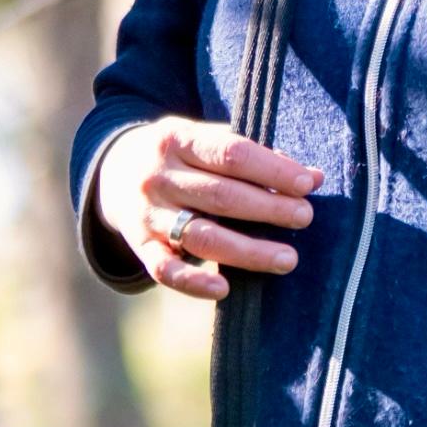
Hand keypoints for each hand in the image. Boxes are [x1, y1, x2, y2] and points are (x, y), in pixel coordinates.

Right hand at [94, 116, 322, 301]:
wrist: (113, 171)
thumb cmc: (179, 154)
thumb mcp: (205, 140)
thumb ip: (254, 156)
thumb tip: (313, 177)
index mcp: (177, 138)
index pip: (230, 153)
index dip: (271, 169)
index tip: (306, 184)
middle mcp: (159, 176)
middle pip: (221, 195)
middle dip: (268, 207)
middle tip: (305, 217)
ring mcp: (148, 214)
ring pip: (201, 235)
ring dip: (248, 250)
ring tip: (288, 258)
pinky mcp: (140, 247)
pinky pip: (165, 269)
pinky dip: (193, 281)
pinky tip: (225, 288)